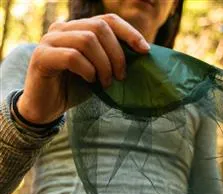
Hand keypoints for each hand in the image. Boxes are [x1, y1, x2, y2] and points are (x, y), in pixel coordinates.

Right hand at [17, 13, 149, 124]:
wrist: (47, 107)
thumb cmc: (75, 88)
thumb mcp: (100, 72)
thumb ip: (113, 60)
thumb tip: (142, 56)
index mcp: (78, 29)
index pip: (108, 20)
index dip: (130, 32)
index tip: (145, 51)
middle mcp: (63, 28)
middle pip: (99, 27)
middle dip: (117, 54)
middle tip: (121, 77)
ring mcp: (50, 40)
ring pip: (87, 40)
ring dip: (103, 65)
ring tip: (106, 83)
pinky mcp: (42, 56)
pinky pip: (72, 56)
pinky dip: (87, 70)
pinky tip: (90, 81)